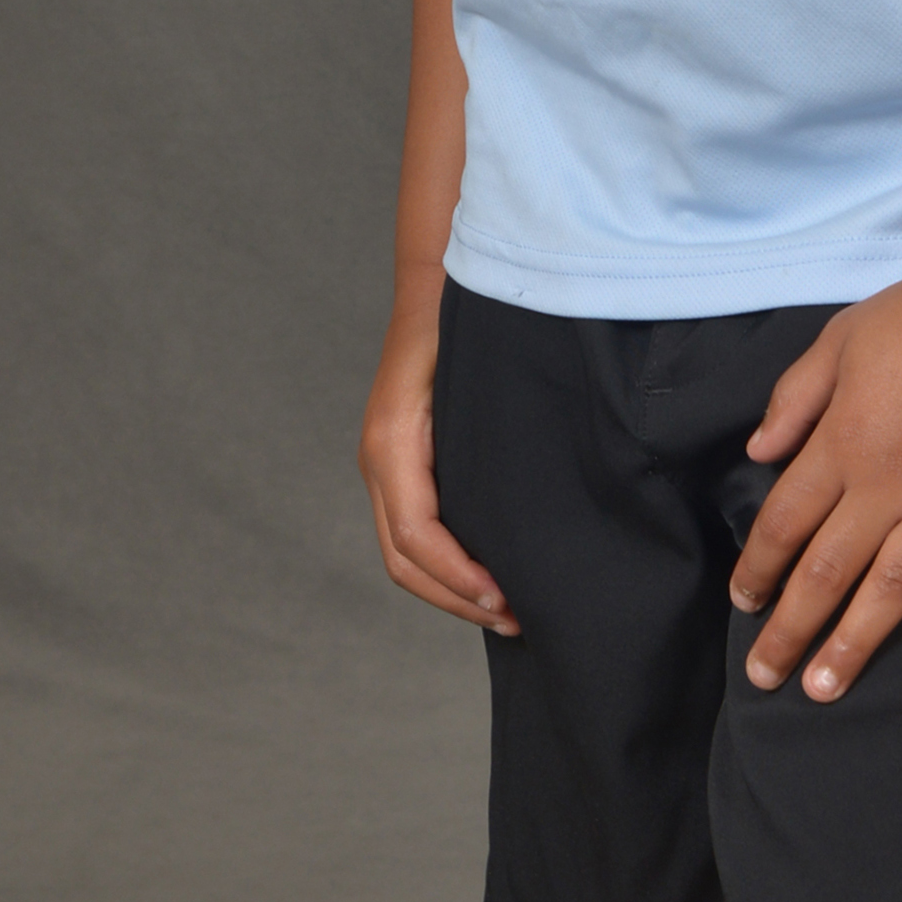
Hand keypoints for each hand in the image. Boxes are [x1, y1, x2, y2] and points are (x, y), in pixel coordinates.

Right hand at [358, 283, 518, 636]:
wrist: (437, 282)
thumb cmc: (464, 321)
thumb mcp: (475, 372)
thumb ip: (485, 432)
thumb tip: (522, 506)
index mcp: (394, 442)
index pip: (416, 535)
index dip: (458, 578)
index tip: (507, 600)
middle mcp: (380, 460)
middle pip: (404, 560)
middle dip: (457, 598)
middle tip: (518, 619)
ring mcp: (384, 465)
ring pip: (403, 554)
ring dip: (450, 590)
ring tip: (506, 609)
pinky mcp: (401, 465)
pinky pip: (412, 531)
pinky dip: (443, 566)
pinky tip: (486, 573)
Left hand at [727, 256, 901, 701]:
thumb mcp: (839, 339)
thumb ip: (794, 399)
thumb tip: (758, 454)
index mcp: (843, 442)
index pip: (784, 523)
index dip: (758, 569)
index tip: (743, 604)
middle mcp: (888, 485)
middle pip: (827, 573)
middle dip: (791, 631)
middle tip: (767, 678)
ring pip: (892, 591)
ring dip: (854, 645)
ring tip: (824, 690)